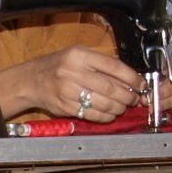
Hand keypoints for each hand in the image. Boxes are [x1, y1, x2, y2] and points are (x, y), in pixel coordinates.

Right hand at [9, 44, 148, 122]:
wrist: (30, 82)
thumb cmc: (58, 66)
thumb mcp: (78, 56)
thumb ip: (101, 64)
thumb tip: (129, 79)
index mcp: (79, 55)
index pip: (113, 67)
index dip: (132, 78)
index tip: (141, 84)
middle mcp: (72, 72)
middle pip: (110, 88)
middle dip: (128, 96)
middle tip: (134, 99)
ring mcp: (67, 91)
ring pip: (104, 104)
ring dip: (119, 108)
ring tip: (122, 107)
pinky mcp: (65, 107)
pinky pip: (92, 114)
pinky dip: (106, 116)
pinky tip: (109, 113)